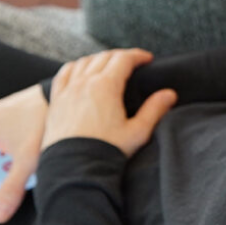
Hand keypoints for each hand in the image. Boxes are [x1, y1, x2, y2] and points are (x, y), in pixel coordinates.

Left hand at [41, 49, 176, 158]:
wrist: (73, 168)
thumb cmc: (106, 151)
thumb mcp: (137, 132)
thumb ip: (155, 110)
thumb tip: (169, 94)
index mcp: (106, 86)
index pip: (124, 59)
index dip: (138, 55)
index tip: (147, 59)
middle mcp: (85, 83)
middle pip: (104, 57)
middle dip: (121, 56)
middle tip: (132, 62)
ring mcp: (68, 90)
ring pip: (84, 62)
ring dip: (99, 59)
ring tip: (109, 65)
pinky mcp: (56, 101)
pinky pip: (64, 74)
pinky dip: (75, 67)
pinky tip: (80, 70)